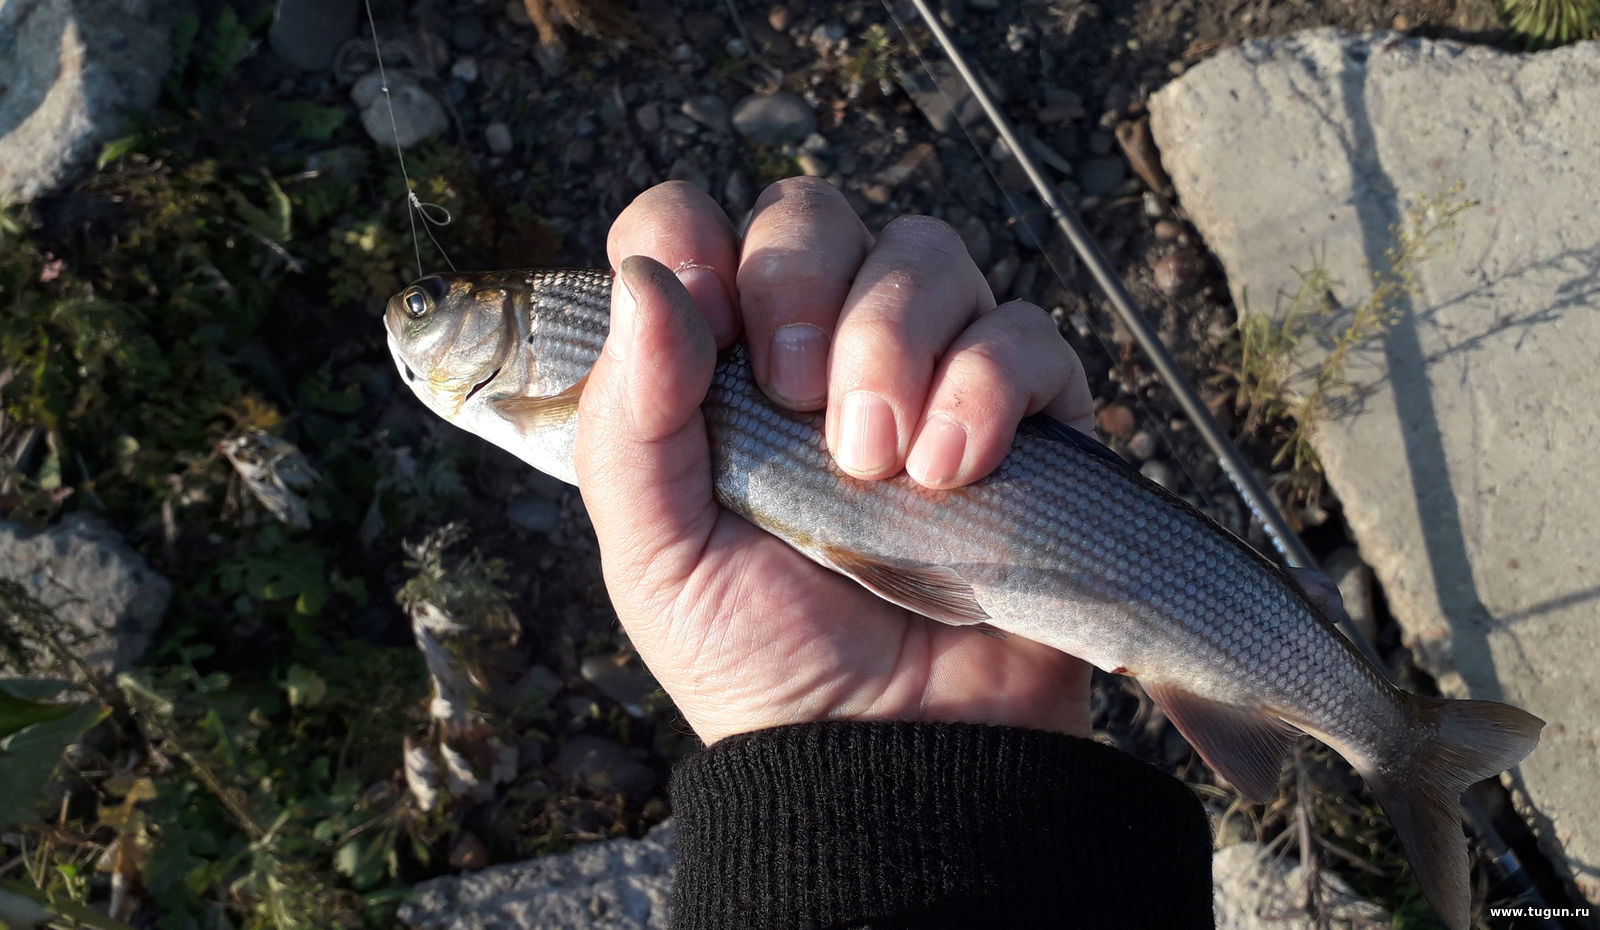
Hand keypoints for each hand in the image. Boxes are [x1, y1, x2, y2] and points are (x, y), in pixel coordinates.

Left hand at [574, 178, 1096, 745]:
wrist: (886, 757)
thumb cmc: (761, 662)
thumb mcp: (657, 554)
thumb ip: (630, 419)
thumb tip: (644, 279)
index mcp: (718, 368)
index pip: (691, 227)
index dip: (693, 240)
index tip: (704, 317)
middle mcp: (821, 350)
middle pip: (812, 216)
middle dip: (802, 285)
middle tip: (797, 400)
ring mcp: (930, 373)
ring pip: (927, 252)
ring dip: (896, 340)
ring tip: (878, 461)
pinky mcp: (1029, 414)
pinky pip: (1026, 332)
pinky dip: (989, 385)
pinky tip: (954, 474)